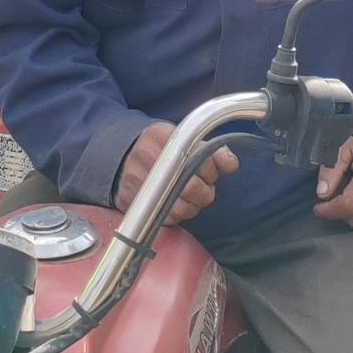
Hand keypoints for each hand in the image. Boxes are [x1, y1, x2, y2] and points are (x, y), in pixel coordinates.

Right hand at [116, 120, 238, 227]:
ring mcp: (134, 178)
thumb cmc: (160, 149)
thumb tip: (231, 164)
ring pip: (178, 207)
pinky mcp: (128, 199)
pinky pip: (163, 217)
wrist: (120, 156)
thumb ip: (211, 151)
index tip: (210, 173)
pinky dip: (175, 216)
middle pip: (189, 186)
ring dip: (191, 207)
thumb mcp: (183, 141)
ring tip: (189, 199)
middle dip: (204, 193)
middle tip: (203, 190)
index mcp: (160, 135)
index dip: (210, 170)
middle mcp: (144, 155)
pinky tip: (174, 205)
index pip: (197, 157)